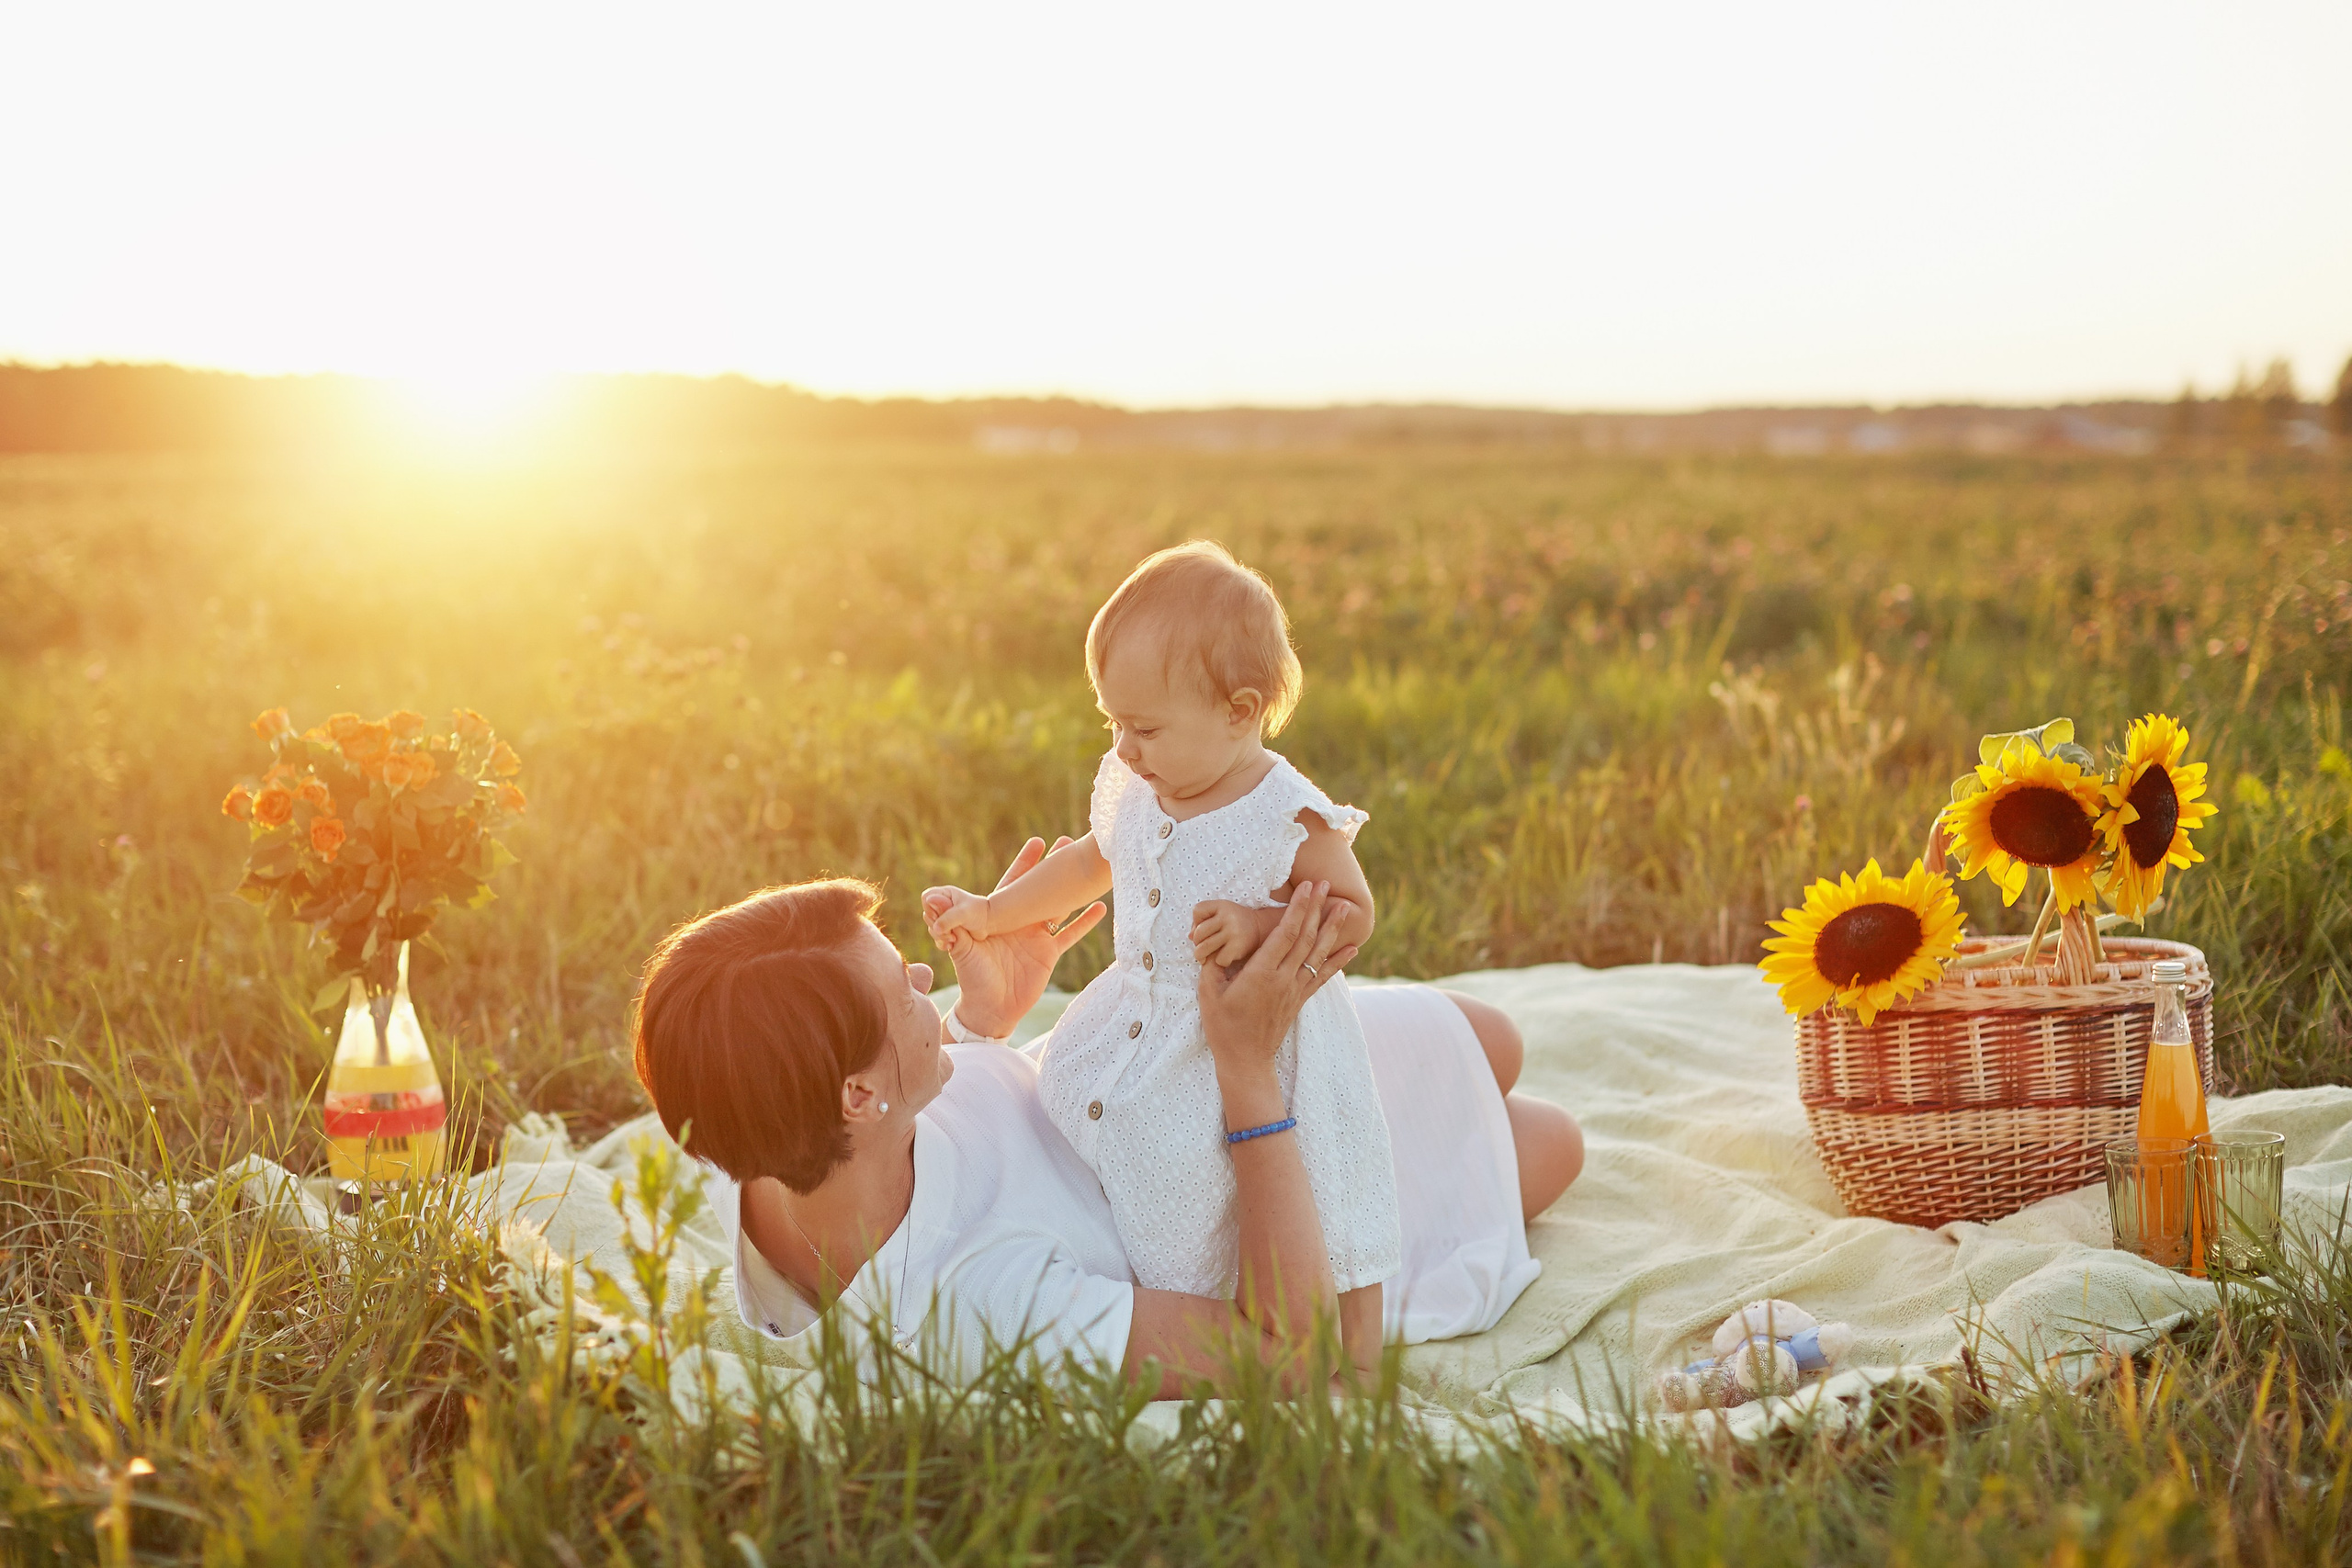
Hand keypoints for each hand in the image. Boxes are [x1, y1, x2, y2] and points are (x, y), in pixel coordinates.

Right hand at [921, 885, 992, 955]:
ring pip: (932, 927)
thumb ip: (948, 918)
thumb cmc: (978, 913)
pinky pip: (937, 936)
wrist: (990, 923)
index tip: (941, 916)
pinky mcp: (946, 928)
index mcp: (944, 894)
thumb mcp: (963, 914)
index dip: (931, 908)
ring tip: (953, 939)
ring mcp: (943, 917)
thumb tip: (934, 925)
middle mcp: (941, 904)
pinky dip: (942, 942)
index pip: (926, 898)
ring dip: (940, 936)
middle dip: (936, 926)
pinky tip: (950, 946)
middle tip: (950, 933)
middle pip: (927, 915)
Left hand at [941, 838, 1105, 1038]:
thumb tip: (929, 899)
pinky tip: (1102, 906)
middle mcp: (1019, 922)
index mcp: (999, 917)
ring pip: (1059, 906)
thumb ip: (950, 923)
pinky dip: (1086, 922)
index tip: (1038, 843)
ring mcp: (1036, 937)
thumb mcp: (960, 948)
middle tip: (1067, 842)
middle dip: (1052, 866)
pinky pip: (1071, 935)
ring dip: (1071, 888)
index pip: (1013, 883)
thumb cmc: (971, 978)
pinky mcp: (1049, 954)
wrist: (989, 1009)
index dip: (1025, 863)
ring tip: (1085, 866)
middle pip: (1039, 888)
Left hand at [1189, 900, 1263, 966]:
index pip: (1197, 911)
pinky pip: (1219, 959)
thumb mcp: (1221, 915)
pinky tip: (1225, 958)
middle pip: (1198, 933)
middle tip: (1203, 947)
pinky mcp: (1239, 946)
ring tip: (1205, 958)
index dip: (1196, 922)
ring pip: (1204, 948)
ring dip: (1202, 956)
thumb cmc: (1234, 924)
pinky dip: (1220, 962)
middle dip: (1197, 943)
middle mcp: (1228, 917)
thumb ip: (1203, 922)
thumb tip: (1190, 937)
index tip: (1205, 928)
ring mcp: (1234, 931)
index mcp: (1222, 905)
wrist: (1262, 929)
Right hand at [1197, 881, 1356, 1085]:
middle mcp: (1284, 979)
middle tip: (1325, 884)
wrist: (1246, 1061)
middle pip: (1306, 937)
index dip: (1298, 908)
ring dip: (1332, 928)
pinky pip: (1323, 976)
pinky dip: (1339, 960)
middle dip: (1316, 908)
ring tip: (1344, 907)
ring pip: (1318, 953)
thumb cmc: (1224, 1028)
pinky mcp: (1300, 999)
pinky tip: (1352, 947)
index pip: (1285, 934)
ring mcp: (1295, 989)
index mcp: (1261, 973)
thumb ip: (1211, 966)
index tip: (1306, 888)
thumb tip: (1210, 943)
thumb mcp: (1208, 995)